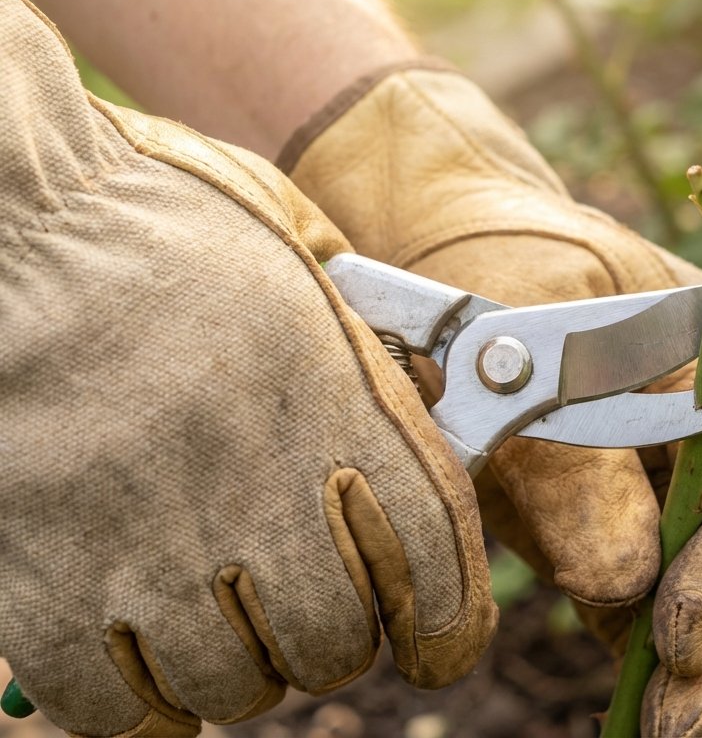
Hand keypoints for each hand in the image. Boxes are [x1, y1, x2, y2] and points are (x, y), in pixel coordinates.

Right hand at [0, 0, 494, 736]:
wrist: (8, 219)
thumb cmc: (160, 225)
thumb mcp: (305, 266)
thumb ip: (373, 362)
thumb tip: (430, 431)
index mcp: (338, 404)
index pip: (435, 564)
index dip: (449, 628)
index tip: (435, 642)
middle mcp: (254, 484)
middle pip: (334, 644)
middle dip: (333, 643)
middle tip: (305, 613)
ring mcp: (144, 540)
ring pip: (235, 686)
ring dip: (241, 672)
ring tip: (219, 624)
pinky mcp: (39, 578)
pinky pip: (116, 707)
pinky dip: (142, 704)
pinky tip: (145, 661)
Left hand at [283, 65, 701, 734]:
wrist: (440, 253)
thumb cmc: (483, 262)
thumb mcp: (519, 325)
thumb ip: (568, 448)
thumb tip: (626, 583)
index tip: (675, 635)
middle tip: (679, 727)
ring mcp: (663, 482)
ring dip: (697, 673)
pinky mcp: (614, 524)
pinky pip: (647, 601)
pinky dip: (652, 665)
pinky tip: (652, 723)